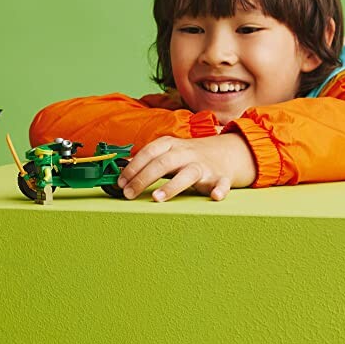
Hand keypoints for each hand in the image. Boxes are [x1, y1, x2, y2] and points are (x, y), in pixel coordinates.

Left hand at [117, 134, 256, 201]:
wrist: (224, 152)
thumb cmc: (187, 156)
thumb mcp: (167, 152)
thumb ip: (147, 160)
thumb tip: (121, 170)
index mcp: (170, 145)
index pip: (148, 153)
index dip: (133, 167)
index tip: (120, 182)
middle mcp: (185, 153)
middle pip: (163, 163)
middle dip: (143, 178)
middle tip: (128, 193)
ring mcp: (203, 165)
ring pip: (188, 174)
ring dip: (172, 186)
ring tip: (156, 198)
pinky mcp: (220, 177)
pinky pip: (222, 184)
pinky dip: (220, 190)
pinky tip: (215, 196)